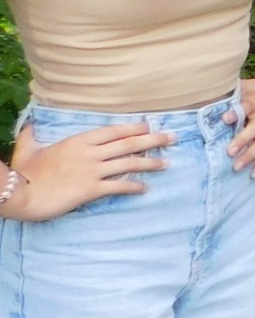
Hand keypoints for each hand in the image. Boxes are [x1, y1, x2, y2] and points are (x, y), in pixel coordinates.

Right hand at [6, 123, 172, 220]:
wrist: (19, 192)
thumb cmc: (23, 172)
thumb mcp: (27, 148)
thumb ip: (31, 135)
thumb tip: (29, 124)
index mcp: (78, 141)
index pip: (113, 131)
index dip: (133, 128)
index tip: (149, 126)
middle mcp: (89, 153)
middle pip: (128, 144)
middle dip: (153, 140)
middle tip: (172, 138)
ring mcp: (92, 171)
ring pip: (128, 163)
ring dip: (150, 163)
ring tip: (166, 164)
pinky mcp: (91, 189)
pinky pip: (118, 187)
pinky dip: (134, 187)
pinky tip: (145, 188)